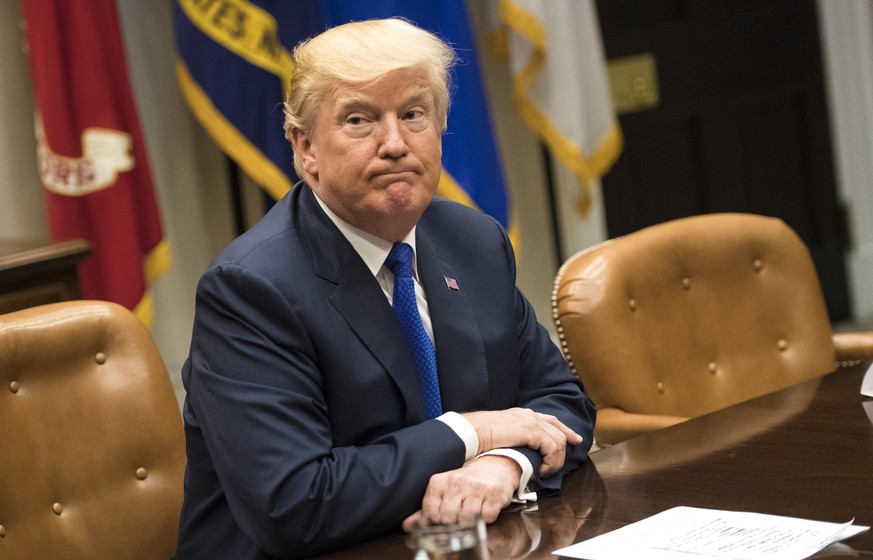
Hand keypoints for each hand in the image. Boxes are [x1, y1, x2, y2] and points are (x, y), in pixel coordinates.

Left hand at [401, 455, 520, 531]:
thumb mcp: (444, 490)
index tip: (439, 524)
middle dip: (451, 525)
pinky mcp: (494, 494)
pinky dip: (484, 520)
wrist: (494, 465)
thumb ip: (427, 508)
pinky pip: (486, 517)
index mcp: (440, 481)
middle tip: (455, 524)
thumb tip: (407, 526)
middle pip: (447, 517)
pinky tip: (482, 512)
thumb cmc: (466, 481)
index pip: (430, 511)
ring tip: (469, 517)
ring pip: (466, 518)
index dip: (434, 522)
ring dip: (468, 523)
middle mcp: (457, 482)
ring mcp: (477, 488)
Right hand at [462, 408, 582, 475]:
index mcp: (522, 414)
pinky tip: (542, 470)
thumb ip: (512, 437)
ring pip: (558, 441)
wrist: (473, 431)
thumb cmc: (479, 435)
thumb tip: (518, 449)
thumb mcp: (500, 433)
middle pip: (558, 428)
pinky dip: (551, 461)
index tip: (574, 438)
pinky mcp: (532, 431)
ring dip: (555, 460)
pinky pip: (552, 448)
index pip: (549, 420)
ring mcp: (532, 422)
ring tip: (545, 472)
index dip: (564, 429)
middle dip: (566, 444)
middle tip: (565, 458)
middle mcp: (529, 415)